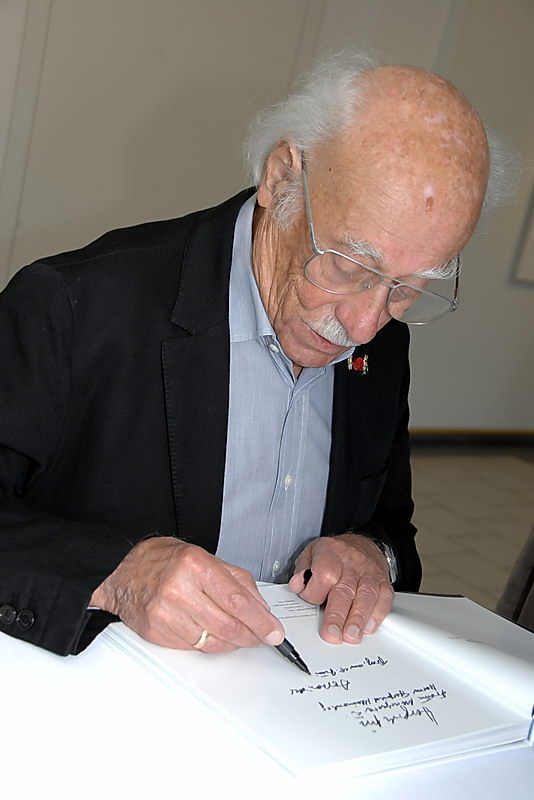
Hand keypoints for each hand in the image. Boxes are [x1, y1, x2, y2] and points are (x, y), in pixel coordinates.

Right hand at [91, 537, 284, 652]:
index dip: (260, 620)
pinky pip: (195, 647)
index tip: (274, 630)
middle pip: (228, 624)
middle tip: (265, 637)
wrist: (121, 572)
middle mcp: (179, 589)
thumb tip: (260, 607)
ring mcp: (166, 613)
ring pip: (213, 640)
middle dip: (253, 635)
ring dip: (234, 642)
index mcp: (194, 565)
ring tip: (242, 635)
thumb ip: (235, 579)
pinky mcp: (158, 632)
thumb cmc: (162, 561)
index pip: (237, 600)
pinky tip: (215, 635)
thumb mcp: (203, 556)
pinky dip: (212, 644)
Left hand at [288, 534, 393, 644]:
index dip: (316, 592)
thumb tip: (297, 585)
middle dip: (337, 615)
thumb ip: (301, 570)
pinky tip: (369, 627)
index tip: (311, 603)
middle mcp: (352, 561)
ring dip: (358, 619)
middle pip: (345, 589)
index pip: (324, 574)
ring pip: (366, 595)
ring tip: (351, 635)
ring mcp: (369, 572)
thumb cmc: (335, 554)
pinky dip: (377, 614)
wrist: (362, 545)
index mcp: (331, 552)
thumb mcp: (311, 553)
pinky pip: (384, 597)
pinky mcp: (383, 582)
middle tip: (332, 634)